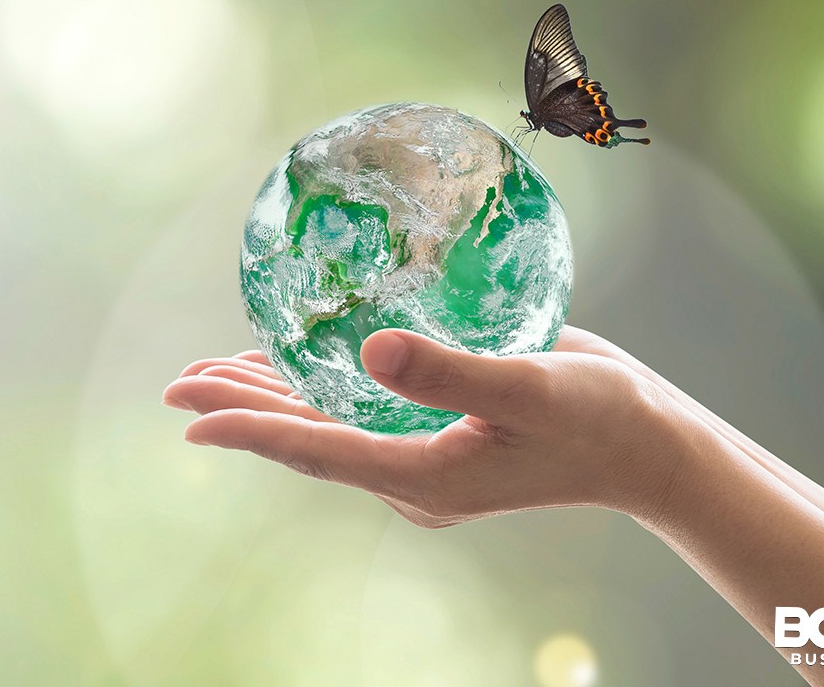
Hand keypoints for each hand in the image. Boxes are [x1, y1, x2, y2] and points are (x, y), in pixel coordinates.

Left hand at [162, 327, 693, 526]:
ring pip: (324, 419)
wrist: (650, 443)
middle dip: (237, 407)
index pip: (314, 448)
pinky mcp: (436, 425)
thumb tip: (367, 351)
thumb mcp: (527, 388)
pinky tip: (294, 355)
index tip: (189, 418)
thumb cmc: (599, 419)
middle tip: (173, 384)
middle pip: (304, 435)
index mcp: (421, 472)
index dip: (247, 429)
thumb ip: (449, 372)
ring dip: (267, 393)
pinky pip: (357, 407)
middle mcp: (408, 467)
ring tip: (207, 372)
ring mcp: (420, 449)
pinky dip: (316, 380)